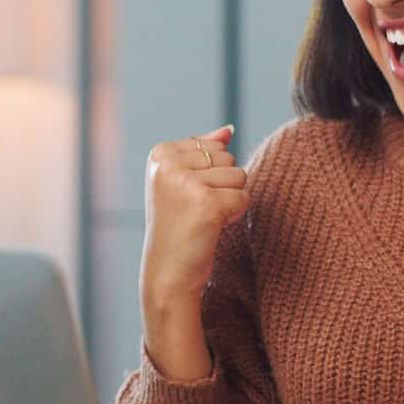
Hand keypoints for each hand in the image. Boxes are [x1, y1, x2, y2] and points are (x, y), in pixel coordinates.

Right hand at [140, 125, 246, 380]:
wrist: (168, 273)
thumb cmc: (178, 228)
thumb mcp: (182, 183)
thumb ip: (203, 152)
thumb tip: (228, 130)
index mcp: (160, 153)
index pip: (213, 146)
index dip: (209, 175)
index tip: (185, 198)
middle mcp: (169, 164)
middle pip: (228, 158)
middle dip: (222, 185)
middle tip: (196, 211)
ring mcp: (186, 183)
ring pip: (239, 176)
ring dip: (229, 200)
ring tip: (203, 219)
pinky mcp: (207, 203)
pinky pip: (243, 198)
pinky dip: (235, 215)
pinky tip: (211, 228)